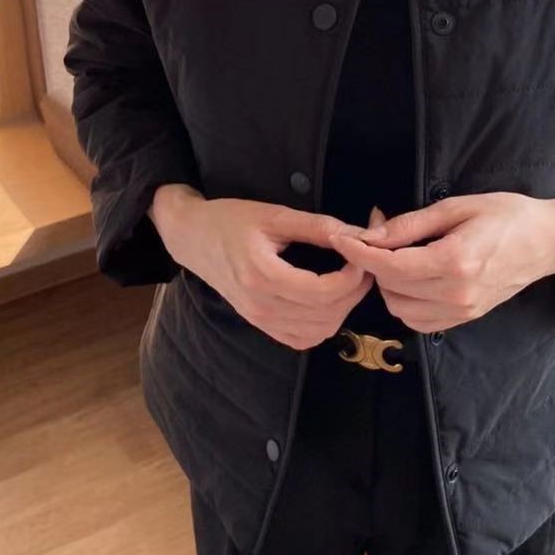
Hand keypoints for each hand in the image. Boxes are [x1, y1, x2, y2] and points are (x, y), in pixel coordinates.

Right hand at [149, 184, 374, 350]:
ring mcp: (260, 320)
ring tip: (347, 280)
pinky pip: (302, 339)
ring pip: (318, 331)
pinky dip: (322, 324)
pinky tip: (326, 299)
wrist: (192, 238)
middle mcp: (261, 307)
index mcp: (263, 276)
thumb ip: (319, 227)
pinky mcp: (260, 325)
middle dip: (353, 292)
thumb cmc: (230, 220)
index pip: (324, 292)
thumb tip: (361, 233)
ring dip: (342, 309)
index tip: (360, 256)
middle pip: (326, 314)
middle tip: (361, 265)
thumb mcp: (275, 215)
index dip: (353, 278)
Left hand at [326, 190, 554, 333]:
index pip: (390, 265)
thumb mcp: (456, 207)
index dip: (359, 252)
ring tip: (395, 256)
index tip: (340, 238)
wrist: (548, 242)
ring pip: (399, 309)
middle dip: (372, 264)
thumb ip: (410, 224)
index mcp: (455, 261)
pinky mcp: (465, 318)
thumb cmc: (507, 215)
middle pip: (390, 288)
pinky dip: (404, 301)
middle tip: (374, 236)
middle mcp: (457, 293)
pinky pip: (418, 320)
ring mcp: (462, 310)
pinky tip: (411, 277)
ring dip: (387, 284)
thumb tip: (371, 233)